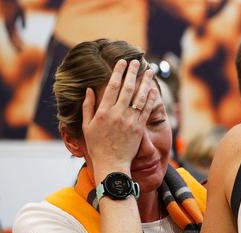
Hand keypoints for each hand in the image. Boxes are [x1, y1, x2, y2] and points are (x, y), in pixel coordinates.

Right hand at [81, 59, 154, 177]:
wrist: (112, 164)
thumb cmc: (97, 146)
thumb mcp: (87, 126)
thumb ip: (87, 107)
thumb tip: (89, 90)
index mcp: (103, 112)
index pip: (112, 87)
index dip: (118, 73)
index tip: (122, 62)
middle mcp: (117, 114)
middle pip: (127, 88)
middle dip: (132, 72)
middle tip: (137, 61)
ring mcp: (129, 121)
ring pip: (139, 97)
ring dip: (145, 82)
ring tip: (150, 71)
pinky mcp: (139, 128)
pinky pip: (146, 110)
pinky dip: (150, 99)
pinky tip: (153, 89)